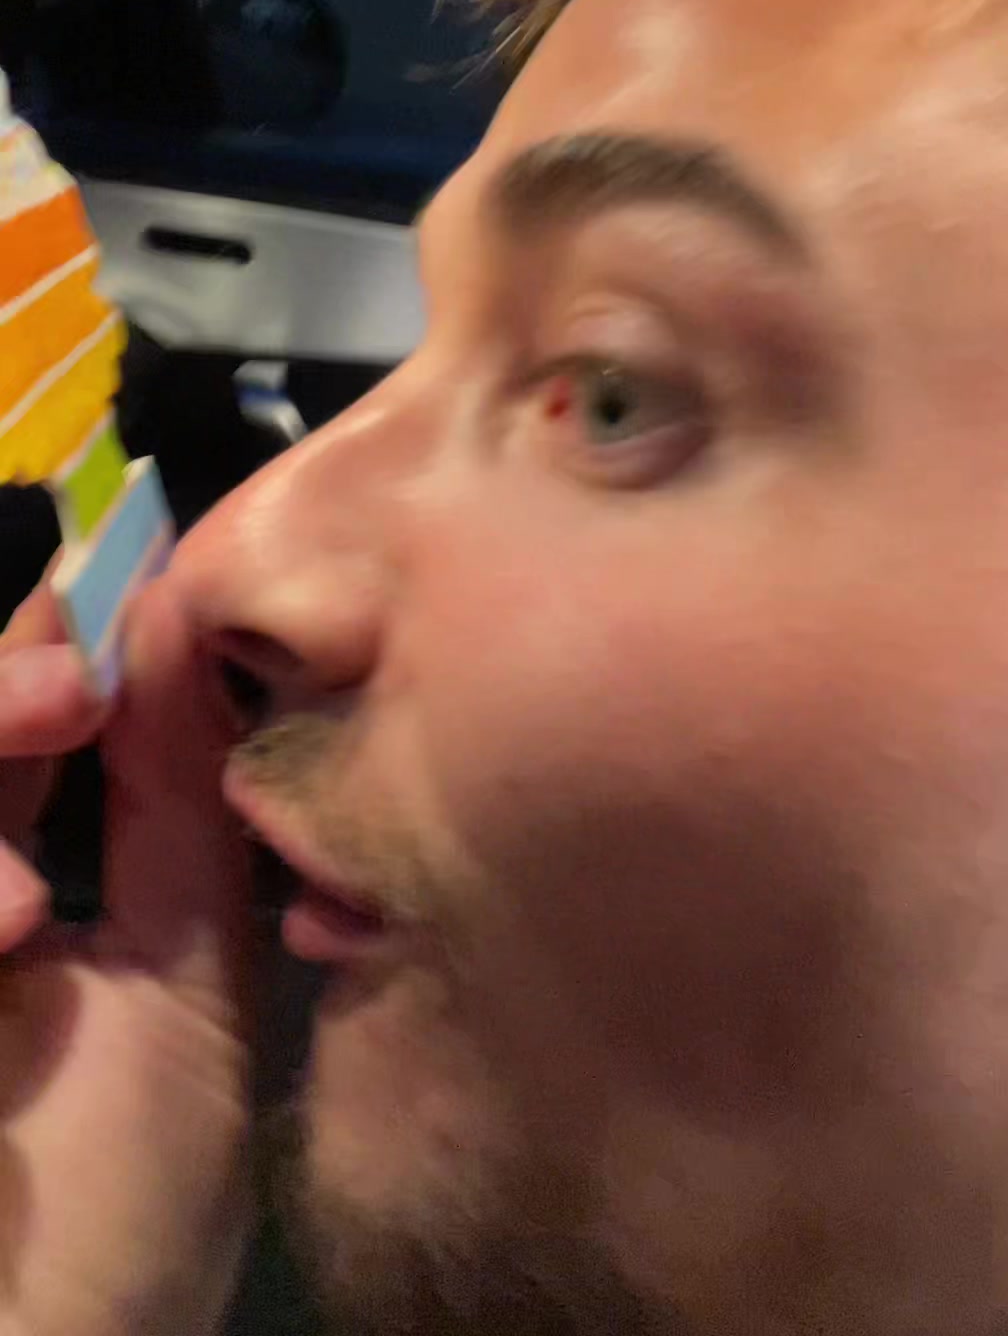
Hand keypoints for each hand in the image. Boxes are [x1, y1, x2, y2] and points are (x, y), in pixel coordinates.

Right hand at [0, 576, 252, 1335]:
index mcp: (13, 893)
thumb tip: (179, 631)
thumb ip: (183, 810)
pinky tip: (8, 923)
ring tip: (25, 880)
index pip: (13, 738)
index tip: (110, 607)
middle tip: (72, 686)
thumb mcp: (187, 985)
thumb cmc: (125, 1203)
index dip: (47, 660)